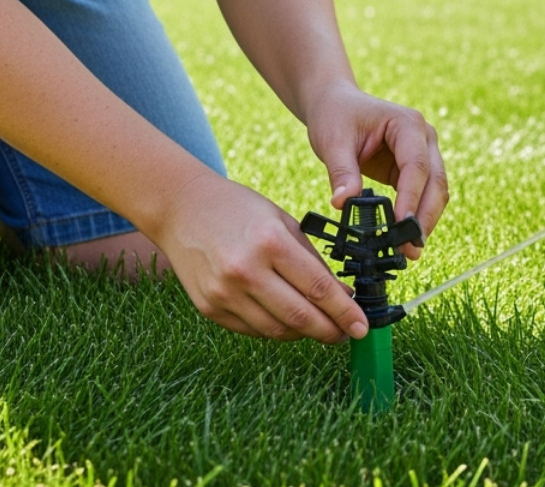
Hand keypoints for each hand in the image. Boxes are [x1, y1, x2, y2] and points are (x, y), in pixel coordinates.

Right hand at [154, 170, 366, 343]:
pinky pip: (253, 330)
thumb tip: (343, 297)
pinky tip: (289, 320)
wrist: (182, 208)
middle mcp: (245, 271)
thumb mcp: (283, 222)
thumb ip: (312, 260)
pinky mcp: (209, 309)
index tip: (362, 327)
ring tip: (321, 327)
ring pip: (277, 331)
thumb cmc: (239, 209)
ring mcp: (224, 293)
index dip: (345, 312)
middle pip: (300, 317)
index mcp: (270, 243)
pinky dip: (277, 329)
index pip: (318, 288)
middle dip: (331, 331)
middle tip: (347, 335)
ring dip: (305, 333)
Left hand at [305, 82, 447, 258]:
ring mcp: (424, 153)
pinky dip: (416, 216)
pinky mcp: (414, 169)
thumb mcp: (332, 142)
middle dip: (425, 217)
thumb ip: (341, 172)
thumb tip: (343, 203)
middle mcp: (424, 137)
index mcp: (407, 124)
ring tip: (408, 251)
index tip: (400, 227)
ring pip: (435, 191)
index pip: (416, 166)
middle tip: (410, 249)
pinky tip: (403, 238)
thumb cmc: (335, 116)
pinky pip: (423, 195)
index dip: (411, 199)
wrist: (336, 104)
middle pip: (436, 182)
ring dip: (424, 221)